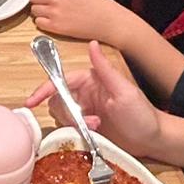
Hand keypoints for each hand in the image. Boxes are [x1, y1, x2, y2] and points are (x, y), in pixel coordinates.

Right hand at [25, 41, 167, 159]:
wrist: (152, 141)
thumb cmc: (142, 115)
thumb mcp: (123, 90)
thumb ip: (104, 68)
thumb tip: (91, 43)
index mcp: (91, 80)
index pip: (61, 81)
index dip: (44, 90)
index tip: (32, 101)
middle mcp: (85, 93)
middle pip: (58, 100)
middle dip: (67, 112)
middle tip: (86, 121)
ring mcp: (85, 110)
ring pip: (62, 115)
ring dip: (73, 123)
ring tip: (95, 126)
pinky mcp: (86, 126)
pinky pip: (69, 127)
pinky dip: (76, 131)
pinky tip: (93, 133)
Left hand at [28, 0, 139, 42]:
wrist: (108, 20)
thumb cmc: (98, 3)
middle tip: (41, 1)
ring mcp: (54, 12)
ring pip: (34, 10)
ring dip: (39, 11)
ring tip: (48, 12)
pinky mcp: (56, 27)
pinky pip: (38, 23)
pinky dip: (42, 22)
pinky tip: (50, 21)